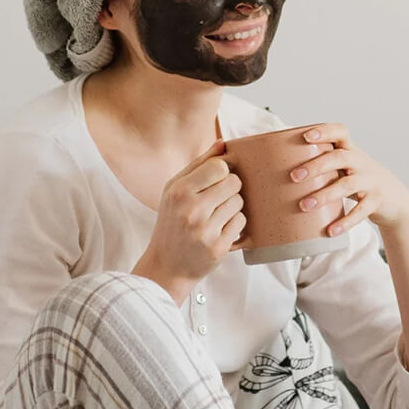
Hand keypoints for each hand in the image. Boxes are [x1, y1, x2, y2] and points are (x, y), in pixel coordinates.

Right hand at [133, 140, 245, 300]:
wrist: (167, 265)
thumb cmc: (171, 222)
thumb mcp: (174, 190)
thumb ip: (199, 165)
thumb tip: (224, 143)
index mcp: (179, 192)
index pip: (219, 167)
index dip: (223, 171)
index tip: (216, 180)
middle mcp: (192, 210)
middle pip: (234, 183)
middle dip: (230, 189)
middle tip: (218, 199)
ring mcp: (205, 231)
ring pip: (239, 203)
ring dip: (232, 207)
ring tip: (216, 215)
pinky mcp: (218, 248)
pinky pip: (241, 224)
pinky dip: (234, 225)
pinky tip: (220, 230)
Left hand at [289, 123, 408, 236]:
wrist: (396, 200)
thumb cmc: (358, 181)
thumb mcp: (345, 168)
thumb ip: (322, 165)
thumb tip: (276, 169)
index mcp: (350, 151)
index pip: (340, 132)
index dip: (324, 132)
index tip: (305, 137)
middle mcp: (361, 162)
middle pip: (339, 158)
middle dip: (315, 166)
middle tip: (293, 177)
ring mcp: (370, 181)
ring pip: (347, 185)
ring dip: (323, 195)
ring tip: (303, 206)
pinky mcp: (377, 201)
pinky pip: (360, 211)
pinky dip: (345, 222)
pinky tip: (330, 231)